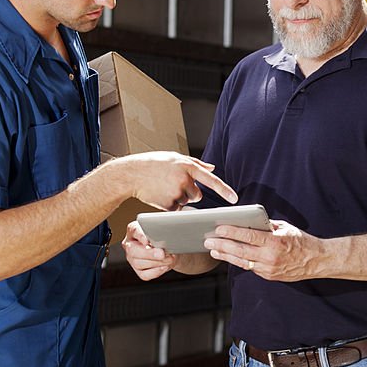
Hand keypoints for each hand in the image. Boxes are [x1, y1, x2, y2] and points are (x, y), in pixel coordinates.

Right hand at [120, 152, 237, 209]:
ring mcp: (176, 192)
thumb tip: (212, 168)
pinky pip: (176, 209)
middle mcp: (183, 179)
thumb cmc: (152, 164)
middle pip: (197, 195)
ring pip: (186, 202)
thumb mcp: (175, 158)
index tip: (235, 199)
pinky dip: (170, 205)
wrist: (131, 174)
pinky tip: (159, 195)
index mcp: (187, 166)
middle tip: (173, 184)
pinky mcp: (168, 204)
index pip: (211, 180)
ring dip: (178, 198)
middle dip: (189, 192)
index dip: (224, 190)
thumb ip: (195, 163)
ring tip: (163, 188)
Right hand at [122, 220, 176, 280]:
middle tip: (162, 253)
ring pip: (138, 263)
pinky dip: (156, 271)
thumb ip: (161, 234)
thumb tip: (163, 241)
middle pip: (133, 250)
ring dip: (156, 262)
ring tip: (169, 259)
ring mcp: (132, 259)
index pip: (134, 230)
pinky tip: (164, 266)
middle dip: (149, 253)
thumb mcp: (164, 232)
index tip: (147, 240)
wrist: (172, 250)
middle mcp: (130, 245)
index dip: (140, 235)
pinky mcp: (139, 271)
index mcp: (134, 230)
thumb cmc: (164, 238)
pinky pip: (144, 275)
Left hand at [203, 220, 328, 281]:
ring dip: (225, 255)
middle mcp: (270, 257)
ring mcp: (268, 269)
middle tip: (208, 240)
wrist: (317, 261)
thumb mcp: (285, 228)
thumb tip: (250, 222)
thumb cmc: (302, 241)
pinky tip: (229, 256)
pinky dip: (238, 261)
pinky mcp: (268, 276)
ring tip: (213, 249)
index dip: (232, 232)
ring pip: (241, 261)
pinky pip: (249, 267)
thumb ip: (267, 226)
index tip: (219, 228)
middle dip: (222, 245)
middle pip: (240, 251)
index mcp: (274, 242)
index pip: (248, 236)